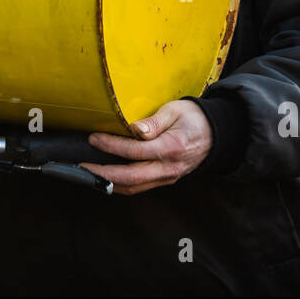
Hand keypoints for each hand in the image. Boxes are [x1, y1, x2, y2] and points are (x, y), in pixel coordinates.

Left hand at [80, 99, 212, 195]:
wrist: (216, 135)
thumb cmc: (194, 118)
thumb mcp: (176, 110)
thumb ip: (155, 121)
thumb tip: (134, 129)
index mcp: (171, 148)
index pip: (135, 151)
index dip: (111, 146)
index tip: (94, 139)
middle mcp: (168, 168)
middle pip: (130, 178)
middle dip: (103, 174)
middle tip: (82, 166)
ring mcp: (167, 177)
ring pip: (133, 188)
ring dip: (109, 183)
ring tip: (89, 174)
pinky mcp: (165, 180)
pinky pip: (139, 187)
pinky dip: (120, 184)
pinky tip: (107, 177)